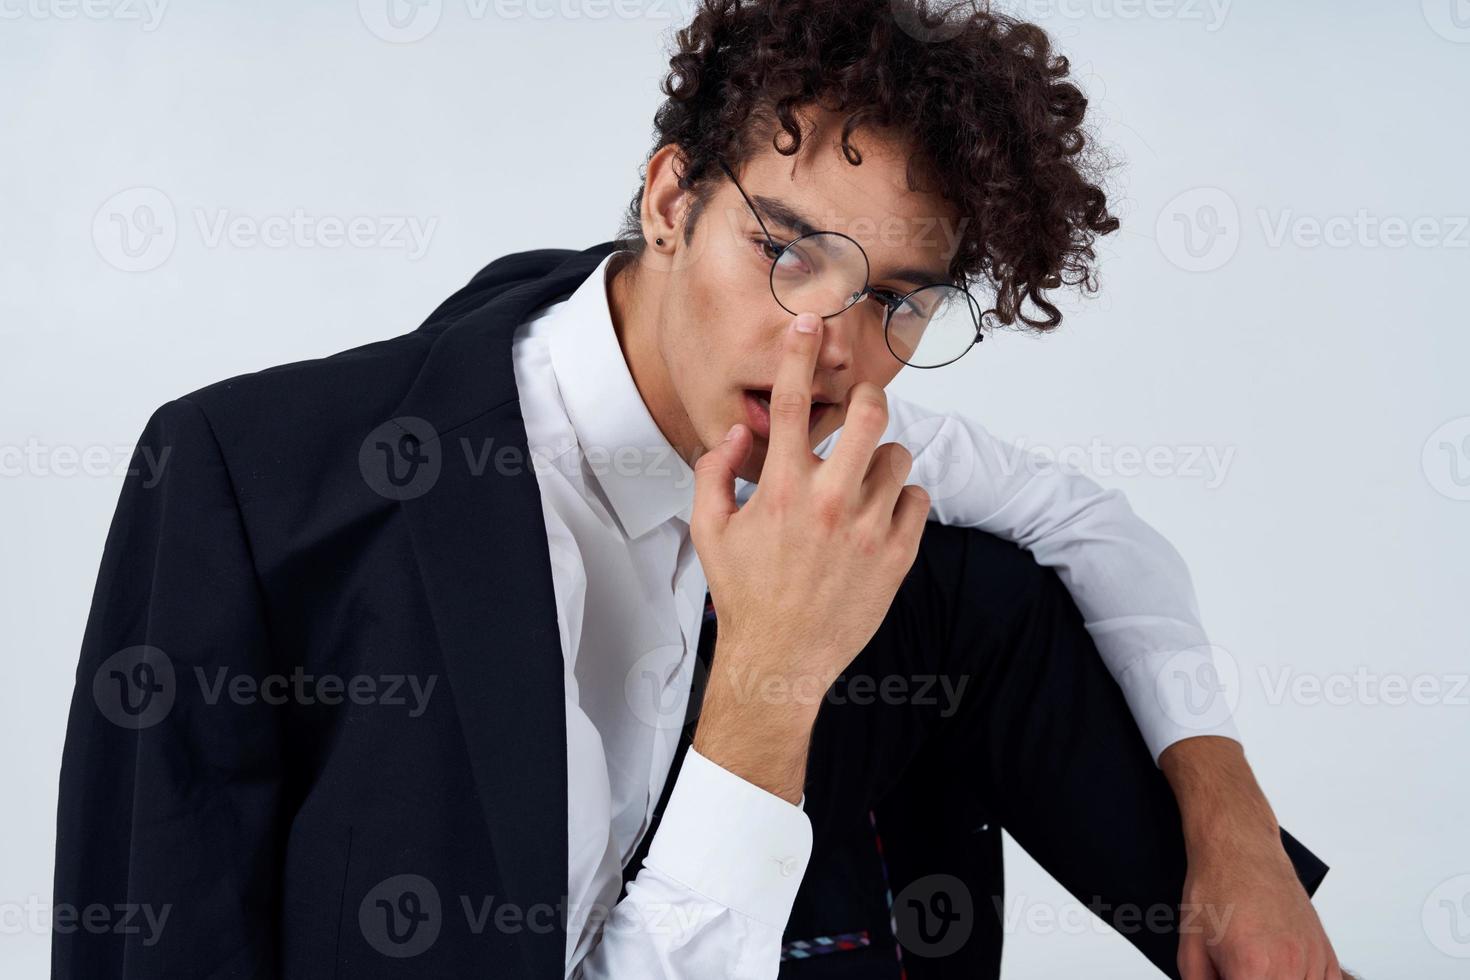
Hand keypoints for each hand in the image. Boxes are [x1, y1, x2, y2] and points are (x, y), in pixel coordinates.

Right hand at [688, 311, 930, 799]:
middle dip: (869, 400)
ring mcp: (868, 529)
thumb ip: (715, 473)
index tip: (811, 321)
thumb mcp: (710, 531)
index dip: (800, 354)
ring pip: (900, 458)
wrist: (781, 659)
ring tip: (862, 484)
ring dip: (883, 461)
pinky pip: (918, 500)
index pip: (794, 403)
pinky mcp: (897, 555)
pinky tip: (877, 519)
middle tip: (863, 408)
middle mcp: (829, 502)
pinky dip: (902, 502)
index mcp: (780, 489)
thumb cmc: (744, 595)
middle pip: (872, 415)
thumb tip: (736, 434)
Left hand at [1178, 838, 1346, 978]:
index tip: (1227, 976)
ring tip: (1258, 967)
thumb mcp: (1190, 947)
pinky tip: (1282, 972)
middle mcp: (1290, 965)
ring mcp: (1313, 959)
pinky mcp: (1326, 952)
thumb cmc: (1213, 890)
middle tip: (1236, 969)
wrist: (1240, 847)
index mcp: (1253, 968)